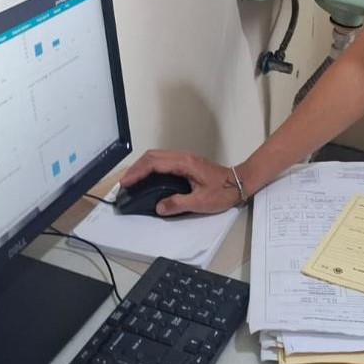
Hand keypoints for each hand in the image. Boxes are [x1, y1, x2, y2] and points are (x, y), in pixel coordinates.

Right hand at [120, 150, 241, 215]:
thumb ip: (178, 204)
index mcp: (184, 163)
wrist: (239, 183)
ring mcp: (184, 158)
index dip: (138, 172)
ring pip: (157, 157)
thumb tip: (159, 207)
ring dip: (142, 167)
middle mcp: (182, 157)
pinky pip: (163, 161)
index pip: (154, 163)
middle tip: (124, 183)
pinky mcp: (186, 163)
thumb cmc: (223, 192)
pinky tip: (147, 178)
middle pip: (152, 156)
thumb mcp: (201, 202)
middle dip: (136, 168)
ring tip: (132, 181)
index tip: (126, 183)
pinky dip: (151, 167)